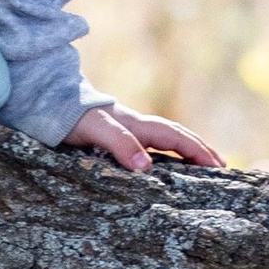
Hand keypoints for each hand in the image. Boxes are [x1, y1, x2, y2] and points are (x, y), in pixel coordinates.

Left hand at [68, 100, 220, 175]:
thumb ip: (119, 144)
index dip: (197, 151)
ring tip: (202, 164)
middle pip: (176, 135)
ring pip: (165, 138)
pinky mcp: (114, 134)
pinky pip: (149, 143)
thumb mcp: (94, 130)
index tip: (218, 167)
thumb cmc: (69, 117)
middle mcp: (135, 126)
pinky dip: (166, 151)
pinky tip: (163, 162)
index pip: (175, 138)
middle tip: (221, 166)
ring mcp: (126, 129)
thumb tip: (145, 166)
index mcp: (136, 126)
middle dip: (200, 149)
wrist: (47, 101)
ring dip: (186, 149)